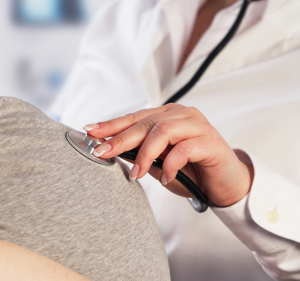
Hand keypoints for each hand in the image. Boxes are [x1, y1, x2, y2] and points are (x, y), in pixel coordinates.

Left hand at [84, 104, 253, 206]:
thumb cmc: (190, 171)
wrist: (225, 184)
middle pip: (144, 123)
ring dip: (144, 155)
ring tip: (136, 174)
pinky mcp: (210, 141)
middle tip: (102, 153)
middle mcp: (181, 114)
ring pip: (162, 131)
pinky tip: (166, 178)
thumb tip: (110, 151)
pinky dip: (170, 165)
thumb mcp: (158, 163)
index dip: (111, 124)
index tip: (90, 131)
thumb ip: (140, 154)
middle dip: (119, 139)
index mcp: (167, 115)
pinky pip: (183, 149)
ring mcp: (197, 125)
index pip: (134, 118)